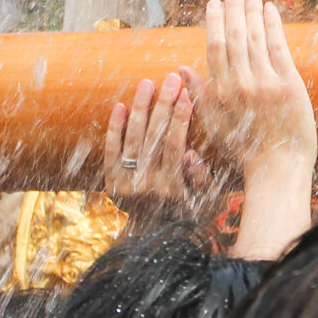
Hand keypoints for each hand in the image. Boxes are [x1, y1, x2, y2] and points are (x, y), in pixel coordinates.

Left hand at [105, 71, 210, 217]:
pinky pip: (111, 152)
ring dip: (140, 108)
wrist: (153, 239)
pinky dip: (114, 129)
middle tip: (171, 79)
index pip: (175, 145)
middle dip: (163, 105)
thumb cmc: (188, 216)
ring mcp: (126, 184)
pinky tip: (121, 106)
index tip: (188, 94)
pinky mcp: (111, 183)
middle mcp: (147, 185)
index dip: (181, 118)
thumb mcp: (207, 204)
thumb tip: (192, 154)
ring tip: (148, 83)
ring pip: (132, 139)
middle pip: (154, 137)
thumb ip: (202, 180)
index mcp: (172, 187)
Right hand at [200, 0, 315, 175]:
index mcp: (219, 92)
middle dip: (233, 9)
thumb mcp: (213, 124)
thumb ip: (198, 94)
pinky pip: (278, 47)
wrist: (278, 167)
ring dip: (253, 11)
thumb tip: (181, 68)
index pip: (214, 47)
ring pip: (256, 37)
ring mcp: (265, 82)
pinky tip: (270, 9)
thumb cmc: (245, 148)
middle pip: (234, 36)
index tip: (213, 3)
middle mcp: (240, 84)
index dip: (214, 21)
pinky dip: (273, 25)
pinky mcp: (288, 84)